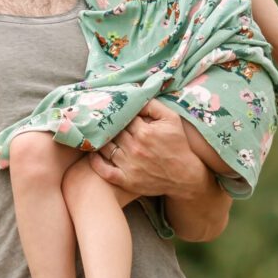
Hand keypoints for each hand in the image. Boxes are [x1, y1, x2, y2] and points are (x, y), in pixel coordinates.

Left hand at [86, 107, 215, 202]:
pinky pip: (104, 170)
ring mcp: (129, 166)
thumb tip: (136, 96)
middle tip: (101, 121)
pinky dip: (95, 162)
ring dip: (100, 141)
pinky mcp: (126, 180)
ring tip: (96, 134)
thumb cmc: (178, 145)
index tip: (114, 112)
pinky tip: (93, 154)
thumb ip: (153, 105)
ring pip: (105, 148)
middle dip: (108, 126)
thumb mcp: (171, 119)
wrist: (185, 176)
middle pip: (113, 132)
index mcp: (144, 132)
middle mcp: (135, 148)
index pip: (122, 118)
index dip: (118, 114)